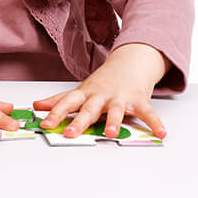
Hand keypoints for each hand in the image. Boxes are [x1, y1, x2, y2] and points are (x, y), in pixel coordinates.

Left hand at [33, 43, 169, 138]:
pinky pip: (148, 113)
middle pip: (88, 109)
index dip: (55, 113)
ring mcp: (120, 97)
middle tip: (69, 133)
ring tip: (110, 134)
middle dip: (79, 122)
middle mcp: (101, 96)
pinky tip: (160, 133)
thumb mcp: (79, 91)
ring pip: (116, 111)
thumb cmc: (102, 83)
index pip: (67, 103)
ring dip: (114, 122)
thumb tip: (36, 105)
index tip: (45, 124)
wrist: (129, 64)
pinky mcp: (139, 100)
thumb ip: (59, 100)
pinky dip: (155, 123)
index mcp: (85, 94)